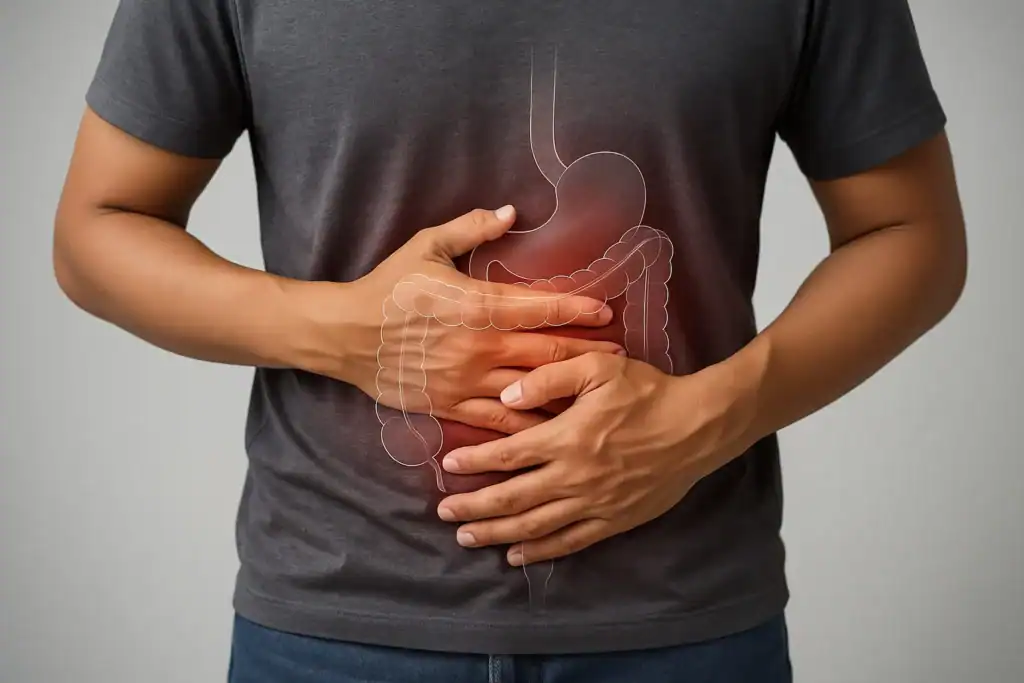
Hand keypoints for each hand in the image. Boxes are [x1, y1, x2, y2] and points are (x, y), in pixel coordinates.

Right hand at [301, 206, 622, 434]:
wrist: (343, 335)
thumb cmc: (386, 288)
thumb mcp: (426, 247)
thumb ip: (471, 227)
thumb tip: (511, 210)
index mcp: (477, 304)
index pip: (542, 307)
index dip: (579, 309)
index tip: (606, 312)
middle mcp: (479, 346)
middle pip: (547, 352)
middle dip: (587, 353)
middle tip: (619, 355)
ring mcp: (466, 380)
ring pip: (530, 389)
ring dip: (566, 390)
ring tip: (597, 392)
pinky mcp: (450, 405)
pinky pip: (498, 420)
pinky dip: (528, 422)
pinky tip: (552, 426)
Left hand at [435, 352, 750, 564]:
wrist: (697, 427)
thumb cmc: (647, 392)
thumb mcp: (598, 367)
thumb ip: (549, 377)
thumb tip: (505, 397)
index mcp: (567, 437)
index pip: (508, 454)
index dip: (474, 462)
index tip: (448, 466)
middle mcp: (575, 476)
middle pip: (513, 498)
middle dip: (474, 507)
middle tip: (445, 513)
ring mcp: (594, 503)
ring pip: (535, 526)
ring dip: (497, 533)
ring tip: (467, 538)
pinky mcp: (613, 520)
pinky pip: (569, 542)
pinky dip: (540, 551)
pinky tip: (516, 556)